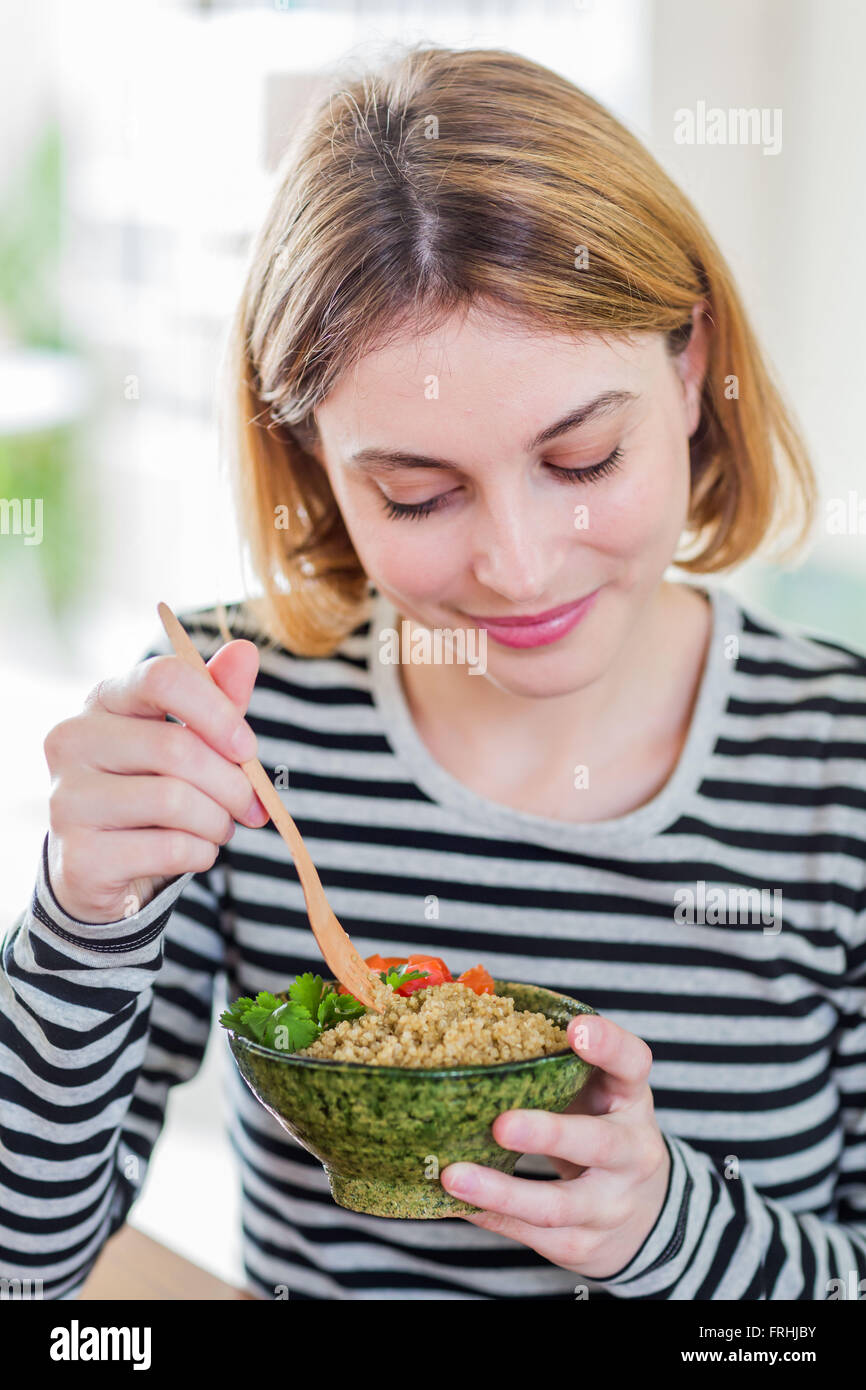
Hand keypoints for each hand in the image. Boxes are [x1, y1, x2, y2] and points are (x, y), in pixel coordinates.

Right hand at [44, 640, 269, 923]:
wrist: (103, 868)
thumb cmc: (152, 789)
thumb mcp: (188, 738)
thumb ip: (215, 698)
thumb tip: (246, 650)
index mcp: (103, 700)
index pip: (163, 678)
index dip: (218, 711)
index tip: (247, 749)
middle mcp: (72, 741)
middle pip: (178, 748)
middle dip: (232, 784)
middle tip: (250, 806)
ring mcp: (67, 799)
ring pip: (175, 801)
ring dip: (218, 822)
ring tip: (219, 828)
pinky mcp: (79, 856)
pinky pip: (169, 848)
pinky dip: (201, 854)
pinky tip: (194, 852)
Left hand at [439, 1014, 670, 1279]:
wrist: (644, 1212)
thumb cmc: (597, 1127)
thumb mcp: (593, 1091)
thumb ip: (551, 1063)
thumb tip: (464, 1020)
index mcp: (630, 1099)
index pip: (632, 1065)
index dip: (609, 1045)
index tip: (576, 1029)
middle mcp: (632, 1152)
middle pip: (598, 1143)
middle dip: (548, 1134)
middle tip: (501, 1124)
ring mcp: (611, 1204)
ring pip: (558, 1205)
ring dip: (502, 1190)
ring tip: (453, 1176)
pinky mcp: (584, 1243)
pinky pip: (532, 1234)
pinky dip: (490, 1216)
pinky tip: (455, 1203)